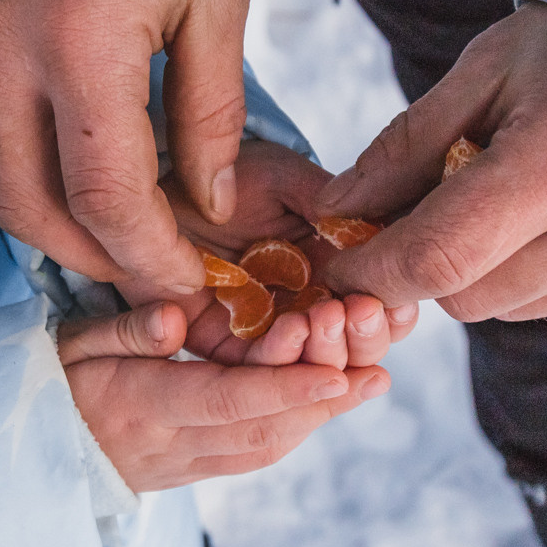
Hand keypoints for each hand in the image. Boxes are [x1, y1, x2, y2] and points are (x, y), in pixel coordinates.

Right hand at [0, 0, 250, 295]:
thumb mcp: (216, 7)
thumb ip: (212, 116)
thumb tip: (211, 207)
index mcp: (84, 43)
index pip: (107, 197)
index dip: (150, 256)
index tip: (190, 282)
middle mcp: (8, 53)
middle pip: (34, 210)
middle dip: (97, 260)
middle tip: (153, 277)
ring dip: (49, 231)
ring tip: (113, 241)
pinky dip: (17, 180)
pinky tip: (70, 186)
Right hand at [58, 303, 390, 491]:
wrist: (13, 457)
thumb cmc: (40, 383)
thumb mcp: (67, 344)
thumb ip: (123, 330)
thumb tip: (175, 316)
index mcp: (137, 408)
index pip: (224, 402)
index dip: (284, 387)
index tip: (336, 370)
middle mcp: (167, 448)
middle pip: (259, 432)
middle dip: (321, 403)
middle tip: (376, 372)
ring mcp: (179, 468)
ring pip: (262, 450)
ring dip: (317, 418)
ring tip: (366, 382)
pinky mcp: (186, 473)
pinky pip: (248, 457)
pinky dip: (292, 428)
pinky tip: (322, 403)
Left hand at [149, 138, 420, 364]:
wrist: (152, 193)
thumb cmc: (222, 179)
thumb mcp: (286, 180)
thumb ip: (331, 205)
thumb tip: (382, 233)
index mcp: (336, 273)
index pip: (381, 308)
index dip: (393, 311)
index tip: (395, 300)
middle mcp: (309, 310)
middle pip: (356, 349)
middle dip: (365, 337)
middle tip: (359, 310)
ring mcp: (268, 333)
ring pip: (313, 368)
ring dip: (329, 349)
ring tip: (328, 316)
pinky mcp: (224, 347)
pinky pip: (256, 367)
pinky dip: (278, 356)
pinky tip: (293, 328)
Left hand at [314, 4, 546, 321]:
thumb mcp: (482, 72)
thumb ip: (403, 148)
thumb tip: (336, 211)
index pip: (439, 257)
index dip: (373, 268)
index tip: (339, 256)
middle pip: (466, 295)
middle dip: (423, 263)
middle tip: (417, 205)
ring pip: (505, 307)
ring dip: (474, 269)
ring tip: (492, 192)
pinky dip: (521, 268)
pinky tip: (540, 207)